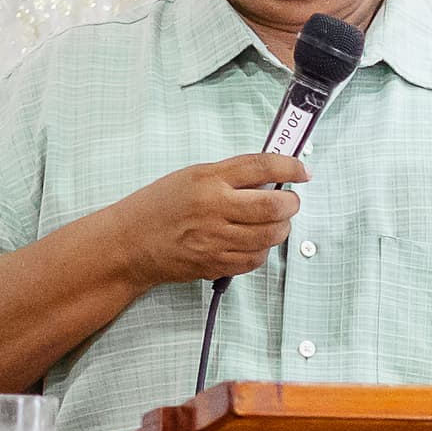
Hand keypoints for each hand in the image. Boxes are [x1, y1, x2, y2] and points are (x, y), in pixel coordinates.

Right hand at [107, 154, 307, 286]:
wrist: (129, 243)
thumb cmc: (158, 206)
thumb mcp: (192, 176)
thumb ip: (230, 176)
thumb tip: (271, 178)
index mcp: (208, 179)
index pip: (261, 167)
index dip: (290, 167)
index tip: (302, 171)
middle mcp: (213, 208)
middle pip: (273, 206)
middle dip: (291, 204)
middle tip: (291, 201)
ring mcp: (214, 240)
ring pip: (269, 236)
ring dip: (281, 228)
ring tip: (275, 222)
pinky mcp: (214, 264)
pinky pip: (253, 260)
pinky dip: (262, 250)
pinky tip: (255, 242)